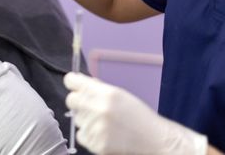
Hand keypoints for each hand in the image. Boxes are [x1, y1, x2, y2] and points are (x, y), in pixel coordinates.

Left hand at [64, 73, 207, 154]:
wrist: (153, 139)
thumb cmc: (138, 115)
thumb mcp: (121, 95)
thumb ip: (99, 89)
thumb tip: (80, 82)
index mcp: (106, 93)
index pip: (72, 81)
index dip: (73, 82)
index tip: (74, 85)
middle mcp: (99, 109)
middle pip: (71, 100)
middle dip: (78, 102)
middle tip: (90, 106)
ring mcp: (96, 127)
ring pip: (77, 119)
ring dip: (86, 119)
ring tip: (104, 123)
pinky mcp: (96, 144)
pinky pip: (81, 135)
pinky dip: (89, 135)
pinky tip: (104, 133)